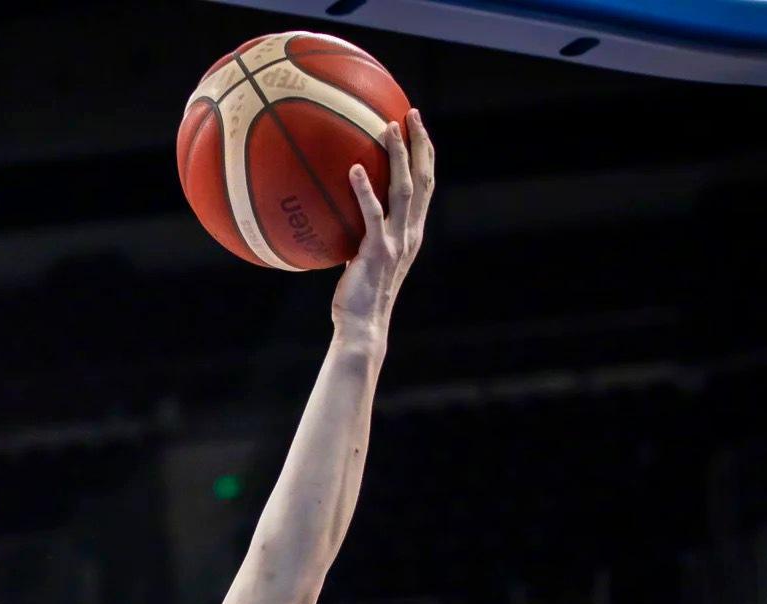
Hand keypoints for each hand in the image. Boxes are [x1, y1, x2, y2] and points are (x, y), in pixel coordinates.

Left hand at [332, 109, 434, 331]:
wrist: (363, 327)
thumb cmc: (359, 296)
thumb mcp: (366, 258)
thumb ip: (364, 234)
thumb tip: (339, 212)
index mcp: (412, 232)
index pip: (427, 185)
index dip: (425, 154)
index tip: (417, 126)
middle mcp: (411, 233)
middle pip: (424, 179)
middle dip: (420, 144)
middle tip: (410, 114)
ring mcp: (396, 241)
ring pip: (404, 190)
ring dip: (399, 157)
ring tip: (388, 129)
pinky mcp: (377, 252)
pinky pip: (372, 214)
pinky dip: (364, 191)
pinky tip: (352, 169)